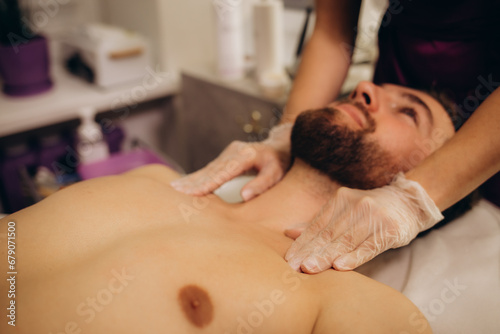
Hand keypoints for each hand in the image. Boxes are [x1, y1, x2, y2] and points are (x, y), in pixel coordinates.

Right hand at [171, 124, 292, 200]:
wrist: (281, 146)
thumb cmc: (280, 163)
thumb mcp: (276, 174)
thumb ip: (262, 184)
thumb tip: (245, 196)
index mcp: (245, 156)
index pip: (222, 173)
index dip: (207, 184)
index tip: (193, 192)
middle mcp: (234, 151)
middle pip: (210, 170)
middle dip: (193, 181)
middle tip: (175, 191)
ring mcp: (229, 152)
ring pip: (208, 168)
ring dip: (192, 178)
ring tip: (175, 187)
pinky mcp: (227, 155)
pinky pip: (210, 168)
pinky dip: (198, 176)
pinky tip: (186, 182)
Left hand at [284, 173, 443, 272]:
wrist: (410, 201)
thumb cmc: (372, 210)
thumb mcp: (345, 209)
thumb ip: (319, 222)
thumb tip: (289, 232)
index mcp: (340, 200)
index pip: (317, 225)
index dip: (302, 243)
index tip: (288, 259)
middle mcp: (355, 206)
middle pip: (328, 234)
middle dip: (309, 252)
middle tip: (293, 267)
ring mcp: (373, 216)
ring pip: (345, 241)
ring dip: (326, 256)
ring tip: (309, 269)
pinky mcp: (389, 230)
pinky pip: (368, 246)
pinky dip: (354, 257)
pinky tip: (339, 267)